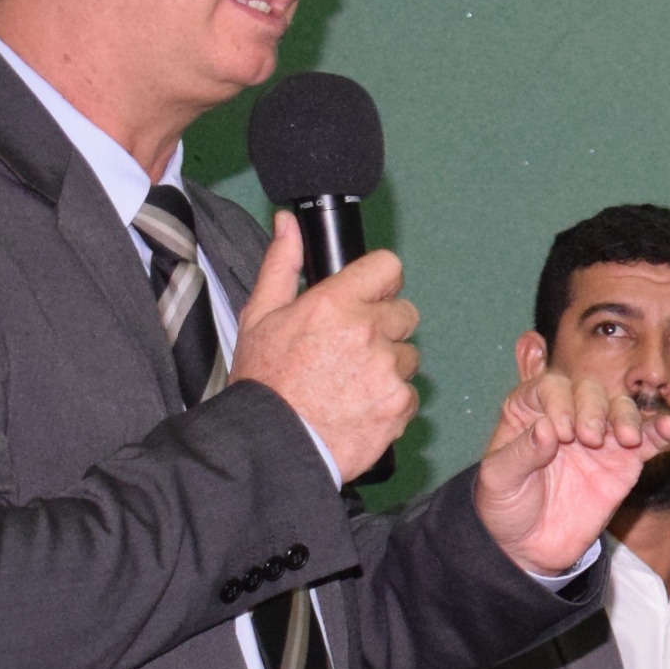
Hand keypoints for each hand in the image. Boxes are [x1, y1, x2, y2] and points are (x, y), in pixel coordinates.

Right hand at [231, 215, 419, 482]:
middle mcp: (367, 332)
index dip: (380, 282)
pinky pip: (410, 393)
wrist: (270, 445)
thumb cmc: (263, 384)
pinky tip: (359, 406)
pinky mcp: (399, 405)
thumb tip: (288, 224)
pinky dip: (391, 400)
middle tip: (350, 350)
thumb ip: (281, 265)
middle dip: (383, 327)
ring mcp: (387, 370)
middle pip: (404, 312)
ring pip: (408, 355)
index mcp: (334, 304)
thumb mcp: (259, 316)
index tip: (369, 296)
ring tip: (350, 382)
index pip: (388, 267)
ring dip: (388, 365)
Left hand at [472, 355, 669, 579]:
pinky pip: (647, 440)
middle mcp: (567, 415)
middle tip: (589, 439)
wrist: (530, 546)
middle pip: (590, 391)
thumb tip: (546, 429)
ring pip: (621, 408)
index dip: (559, 402)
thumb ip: (520, 453)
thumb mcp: (498, 480)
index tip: (559, 433)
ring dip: (627, 417)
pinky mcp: (624, 462)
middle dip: (593, 409)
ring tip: (626, 440)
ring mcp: (599, 438)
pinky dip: (661, 431)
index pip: (551, 386)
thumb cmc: (506, 505)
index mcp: (530, 411)